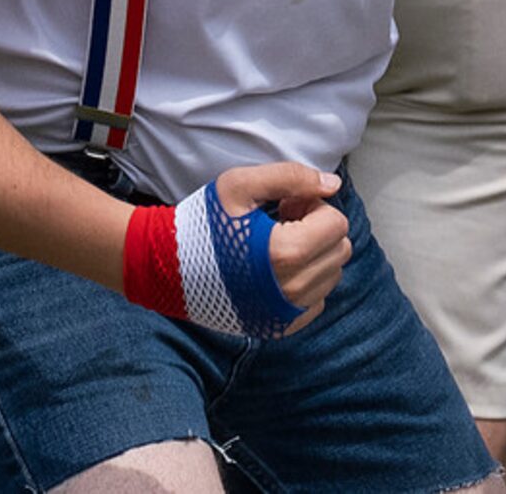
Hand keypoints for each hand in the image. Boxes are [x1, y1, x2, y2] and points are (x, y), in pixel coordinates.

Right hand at [217, 161, 350, 334]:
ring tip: (276, 244)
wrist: (166, 269)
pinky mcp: (276, 328)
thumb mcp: (241, 185)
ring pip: (331, 276)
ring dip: (313, 255)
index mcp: (285, 254)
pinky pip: (315, 301)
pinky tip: (275, 269)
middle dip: (317, 229)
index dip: (312, 206)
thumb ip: (292, 177)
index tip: (285, 206)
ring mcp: (283, 314)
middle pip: (339, 251)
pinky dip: (305, 282)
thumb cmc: (203, 224)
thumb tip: (333, 185)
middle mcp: (290, 291)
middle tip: (282, 222)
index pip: (336, 224)